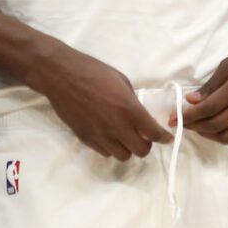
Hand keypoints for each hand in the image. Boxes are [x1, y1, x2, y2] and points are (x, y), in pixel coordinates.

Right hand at [36, 50, 171, 160]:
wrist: (60, 75)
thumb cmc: (93, 71)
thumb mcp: (121, 81)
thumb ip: (132, 101)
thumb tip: (138, 116)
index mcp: (129, 109)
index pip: (154, 133)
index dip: (164, 138)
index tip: (167, 138)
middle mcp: (117, 126)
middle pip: (141, 151)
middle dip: (146, 144)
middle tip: (143, 135)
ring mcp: (100, 135)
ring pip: (123, 156)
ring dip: (127, 148)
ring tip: (123, 136)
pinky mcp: (85, 138)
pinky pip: (105, 152)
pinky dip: (110, 147)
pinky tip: (108, 135)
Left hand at [174, 40, 227, 143]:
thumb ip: (210, 86)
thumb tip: (191, 101)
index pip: (209, 109)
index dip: (190, 116)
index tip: (174, 117)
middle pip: (216, 125)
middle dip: (194, 126)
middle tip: (181, 123)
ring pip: (227, 136)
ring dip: (208, 135)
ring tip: (196, 127)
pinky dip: (223, 136)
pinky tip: (213, 130)